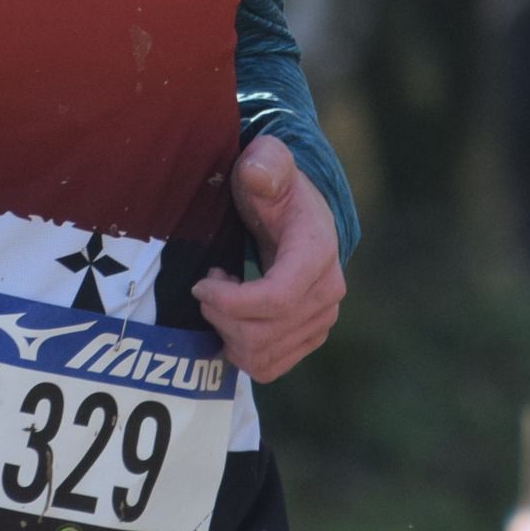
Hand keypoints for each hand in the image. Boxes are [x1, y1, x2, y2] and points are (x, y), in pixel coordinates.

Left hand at [193, 134, 344, 381]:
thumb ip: (265, 163)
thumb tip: (258, 177)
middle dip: (221, 316)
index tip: (202, 284)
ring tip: (221, 299)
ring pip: (263, 355)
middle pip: (263, 333)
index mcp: (317, 253)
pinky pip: (269, 366)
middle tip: (207, 288)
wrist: (300, 215)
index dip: (230, 302)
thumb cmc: (276, 189)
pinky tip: (233, 319)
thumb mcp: (268, 164)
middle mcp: (327, 293)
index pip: (276, 299)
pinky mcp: (309, 337)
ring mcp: (321, 320)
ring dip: (228, 333)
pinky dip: (240, 350)